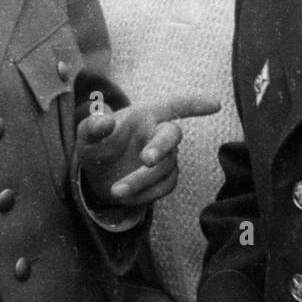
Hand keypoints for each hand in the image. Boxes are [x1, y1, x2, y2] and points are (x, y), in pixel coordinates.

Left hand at [77, 94, 220, 206]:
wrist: (97, 176)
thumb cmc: (96, 146)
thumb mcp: (86, 135)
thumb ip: (92, 125)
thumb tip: (105, 121)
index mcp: (145, 116)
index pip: (174, 106)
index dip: (194, 105)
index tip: (216, 105)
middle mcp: (159, 134)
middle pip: (173, 135)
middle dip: (162, 146)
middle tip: (146, 159)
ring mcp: (166, 157)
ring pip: (164, 167)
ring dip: (141, 180)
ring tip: (115, 191)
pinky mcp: (165, 179)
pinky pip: (164, 186)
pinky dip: (145, 193)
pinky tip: (125, 197)